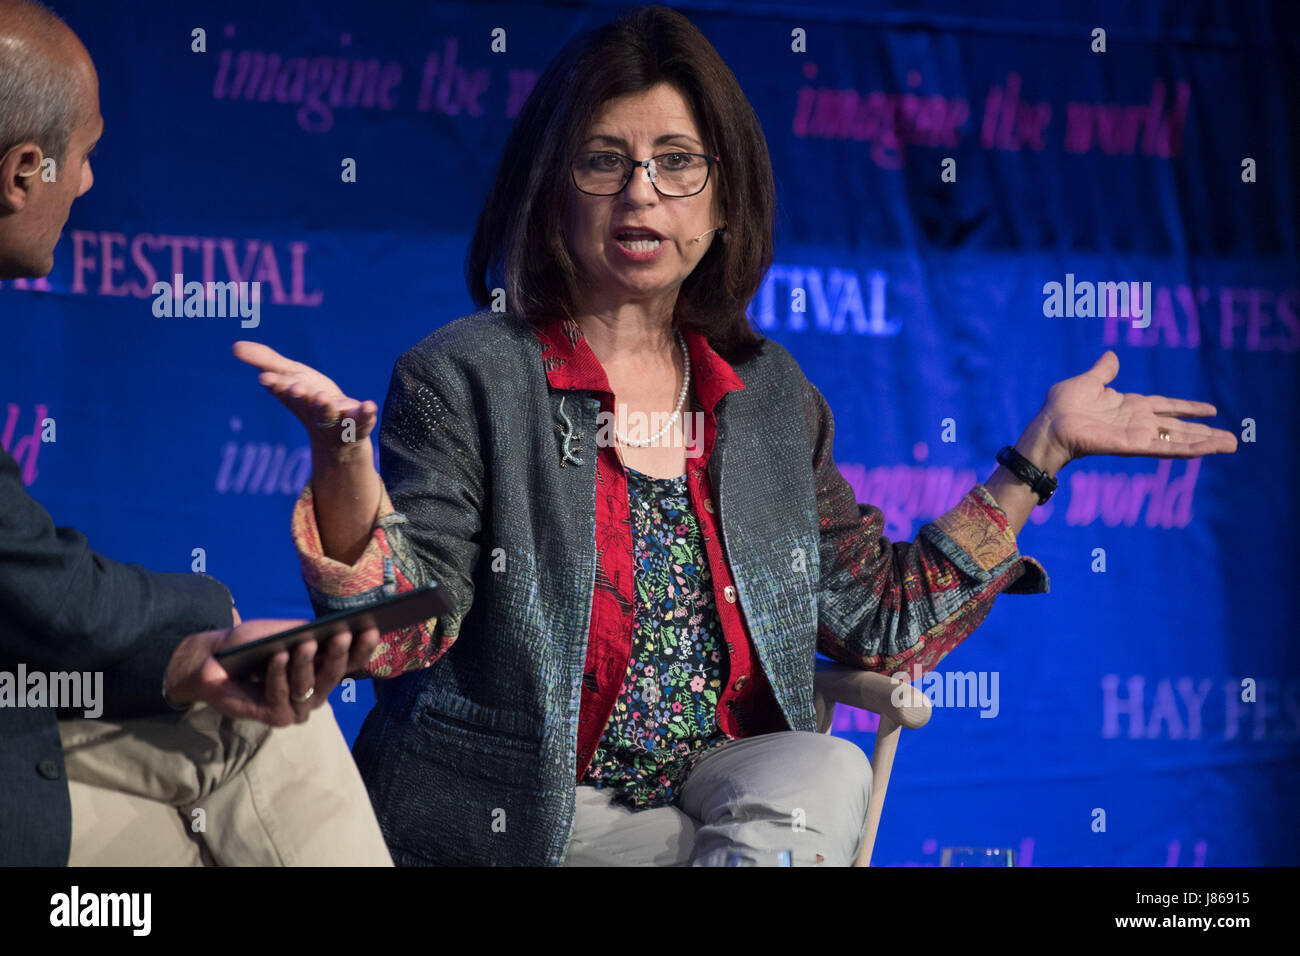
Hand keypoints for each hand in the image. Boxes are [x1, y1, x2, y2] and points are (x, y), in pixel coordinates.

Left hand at [164, 619, 380, 726]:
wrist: (212, 662)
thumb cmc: (252, 645)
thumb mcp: (283, 631)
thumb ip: (307, 633)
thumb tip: (330, 630)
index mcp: (323, 672)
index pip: (351, 662)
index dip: (363, 648)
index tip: (372, 628)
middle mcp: (316, 694)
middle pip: (333, 676)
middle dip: (338, 654)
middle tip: (342, 634)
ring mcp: (297, 709)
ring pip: (308, 687)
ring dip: (306, 664)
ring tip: (304, 644)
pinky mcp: (276, 718)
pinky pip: (281, 696)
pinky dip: (279, 675)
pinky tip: (279, 656)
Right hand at [232, 341, 377, 452]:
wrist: (339, 435)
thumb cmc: (311, 400)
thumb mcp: (290, 376)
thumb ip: (266, 362)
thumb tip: (234, 346)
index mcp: (296, 397)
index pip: (283, 389)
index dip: (276, 384)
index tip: (265, 378)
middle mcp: (314, 410)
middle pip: (306, 403)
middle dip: (301, 396)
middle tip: (295, 388)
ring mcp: (337, 419)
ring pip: (330, 414)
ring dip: (325, 406)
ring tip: (322, 398)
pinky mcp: (358, 424)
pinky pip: (363, 420)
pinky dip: (366, 414)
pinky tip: (370, 405)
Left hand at [1034, 350, 1238, 466]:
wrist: (1049, 425)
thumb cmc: (1061, 406)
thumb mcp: (1087, 381)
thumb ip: (1103, 372)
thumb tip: (1111, 356)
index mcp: (1129, 406)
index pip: (1166, 406)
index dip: (1187, 408)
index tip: (1211, 410)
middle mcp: (1138, 422)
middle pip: (1178, 427)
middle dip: (1205, 432)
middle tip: (1232, 438)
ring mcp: (1137, 435)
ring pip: (1178, 439)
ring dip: (1205, 442)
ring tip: (1231, 445)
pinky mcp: (1133, 446)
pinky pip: (1165, 448)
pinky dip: (1187, 448)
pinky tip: (1208, 449)